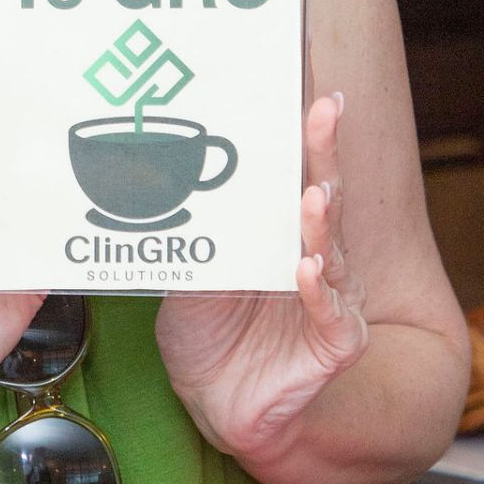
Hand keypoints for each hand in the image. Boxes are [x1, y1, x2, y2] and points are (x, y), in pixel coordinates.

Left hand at [154, 92, 368, 462]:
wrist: (215, 401)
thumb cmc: (207, 333)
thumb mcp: (187, 275)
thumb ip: (189, 233)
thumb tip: (148, 174)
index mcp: (278, 233)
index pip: (294, 171)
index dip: (303, 130)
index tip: (305, 81)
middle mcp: (312, 255)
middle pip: (321, 195)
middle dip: (323, 151)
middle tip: (323, 109)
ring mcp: (330, 298)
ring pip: (330, 250)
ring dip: (320, 221)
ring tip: (314, 192)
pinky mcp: (335, 343)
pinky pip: (332, 314)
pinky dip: (318, 292)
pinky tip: (307, 269)